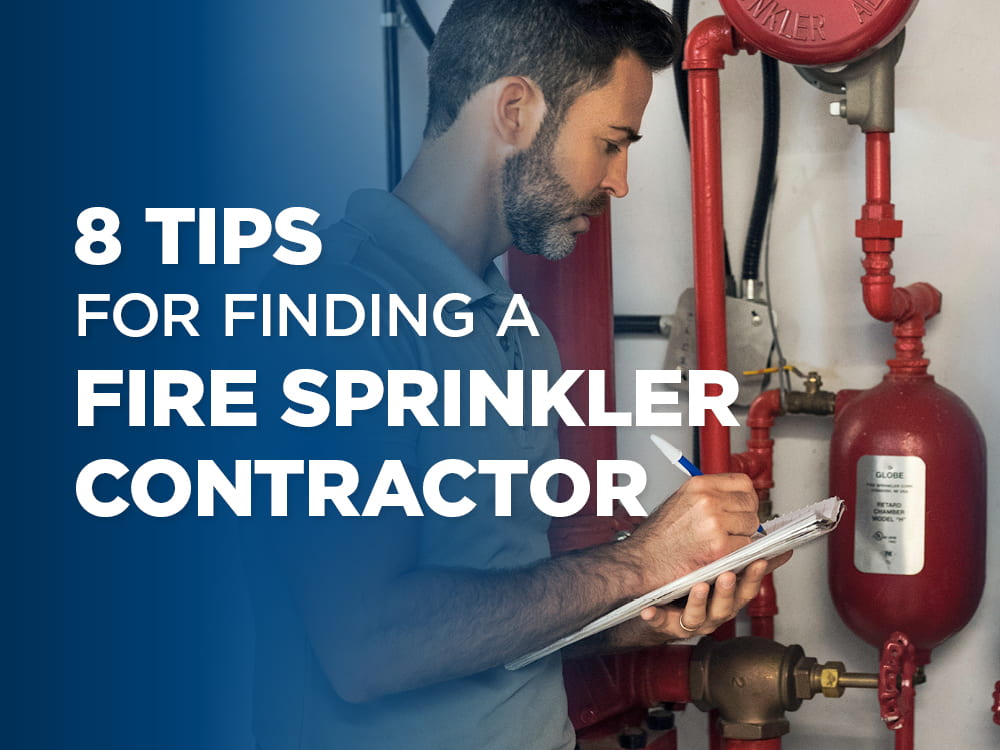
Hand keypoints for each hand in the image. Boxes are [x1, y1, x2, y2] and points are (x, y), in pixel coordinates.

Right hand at [624, 473, 763, 588]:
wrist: (641, 562)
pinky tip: (719, 554)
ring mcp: (714, 523)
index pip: (743, 482)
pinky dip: (736, 554)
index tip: (743, 507)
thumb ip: (708, 496)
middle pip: (750, 504)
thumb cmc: (657, 538)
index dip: (746, 497)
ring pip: (751, 526)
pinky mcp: (718, 547)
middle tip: (733, 530)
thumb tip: (735, 500)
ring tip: (722, 542)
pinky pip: (745, 547)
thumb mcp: (680, 502)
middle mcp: (707, 500)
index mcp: (699, 485)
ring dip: (742, 537)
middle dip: (746, 518)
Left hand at [636, 553, 791, 639]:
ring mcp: (691, 621)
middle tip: (727, 575)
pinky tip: (649, 610)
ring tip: (698, 586)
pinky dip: (656, 616)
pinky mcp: (666, 624)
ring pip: (698, 617)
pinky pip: (661, 622)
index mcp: (727, 600)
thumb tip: (781, 549)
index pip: (746, 590)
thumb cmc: (696, 586)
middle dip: (728, 592)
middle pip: (725, 607)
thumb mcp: (725, 574)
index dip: (753, 577)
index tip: (758, 561)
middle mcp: (712, 613)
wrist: (660, 597)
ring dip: (699, 603)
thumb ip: (750, 563)